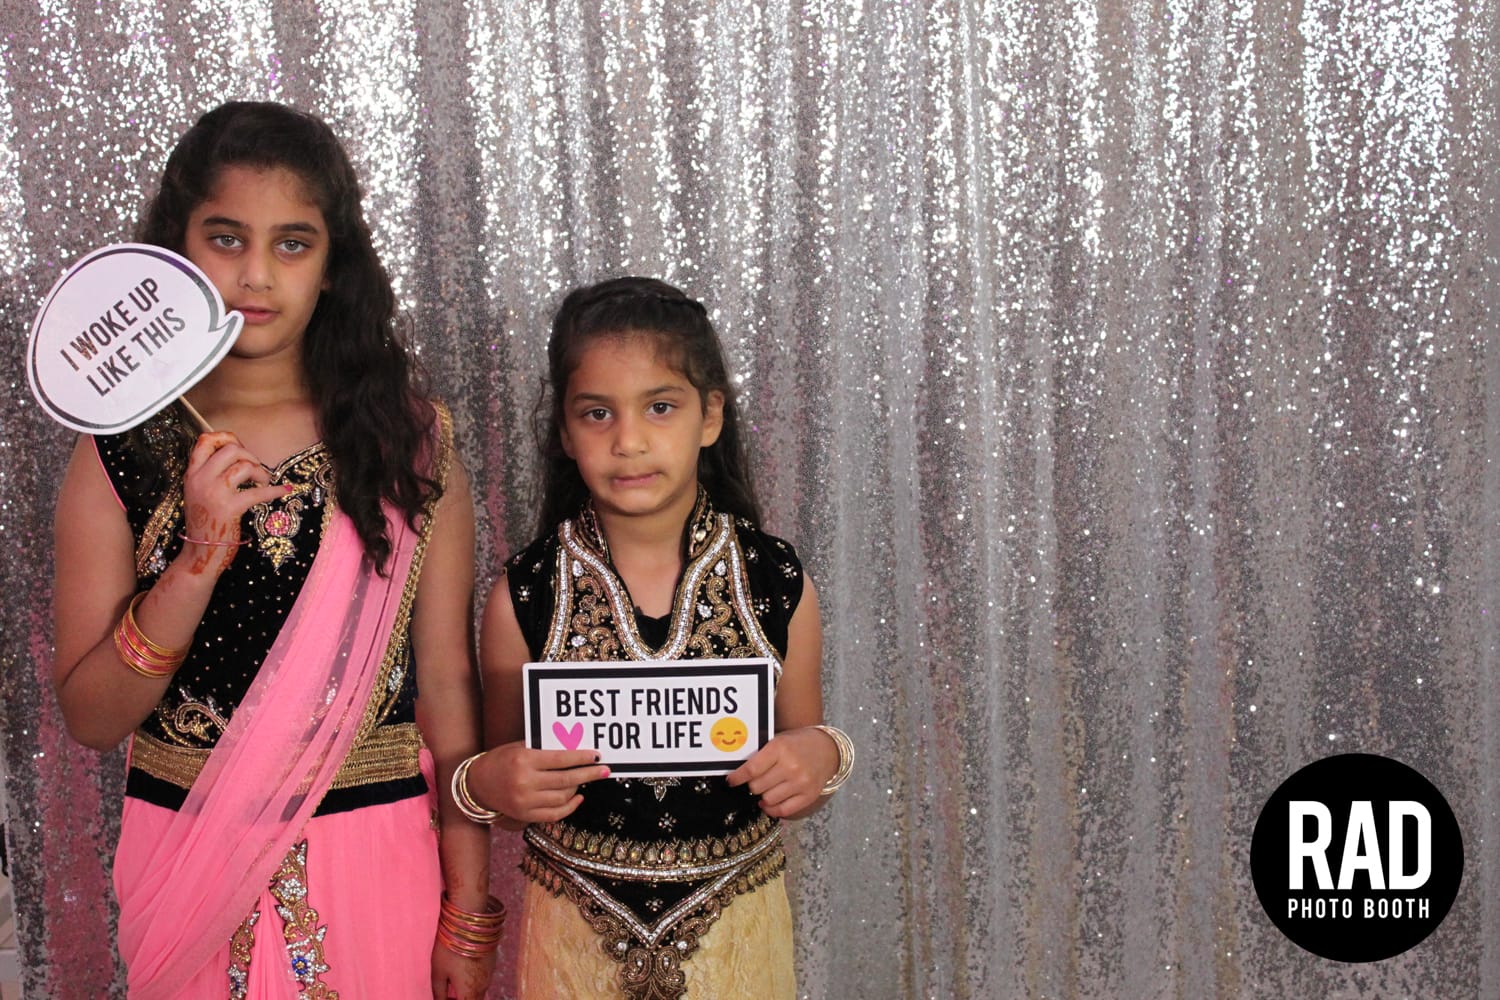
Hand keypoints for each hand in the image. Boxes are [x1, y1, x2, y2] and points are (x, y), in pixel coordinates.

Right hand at [179, 432, 286, 573]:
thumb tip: (240, 454)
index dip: (226, 438)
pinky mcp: (228, 508)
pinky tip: (285, 490)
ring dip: (261, 472)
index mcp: (192, 474)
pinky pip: (258, 492)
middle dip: (250, 455)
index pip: (205, 441)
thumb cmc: (206, 522)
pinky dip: (275, 490)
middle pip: (230, 449)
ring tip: (264, 482)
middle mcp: (200, 480)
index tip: (240, 447)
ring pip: (244, 465)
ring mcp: (213, 493)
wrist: (200, 553)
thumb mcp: (199, 493)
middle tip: (256, 470)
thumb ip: (211, 473)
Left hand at [431, 938, 494, 998]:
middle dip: (462, 999)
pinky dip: (474, 980)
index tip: (445, 999)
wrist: (469, 922)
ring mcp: (490, 974)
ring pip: (480, 991)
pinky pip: (484, 979)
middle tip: (448, 994)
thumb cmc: (450, 948)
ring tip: (454, 981)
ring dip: (468, 991)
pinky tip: (463, 970)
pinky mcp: (493, 962)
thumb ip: (439, 992)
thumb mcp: (438, 972)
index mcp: (469, 992)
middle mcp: (483, 986)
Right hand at [468, 742, 609, 824]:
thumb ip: (545, 748)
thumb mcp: (521, 747)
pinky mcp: (525, 816)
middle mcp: (525, 783)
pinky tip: (578, 797)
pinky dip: (570, 807)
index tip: (596, 756)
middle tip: (604, 770)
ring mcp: (525, 802)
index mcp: (524, 761)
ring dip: (578, 787)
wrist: (478, 784)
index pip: (561, 759)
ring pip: (563, 797)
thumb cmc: (501, 759)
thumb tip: (575, 746)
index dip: (582, 758)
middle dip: (589, 774)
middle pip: (566, 780)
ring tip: (586, 778)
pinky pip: (555, 814)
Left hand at [726, 726, 839, 818]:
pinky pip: (783, 810)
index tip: (731, 781)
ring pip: (768, 799)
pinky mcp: (809, 795)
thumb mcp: (778, 741)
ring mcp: (801, 782)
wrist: (827, 749)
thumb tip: (738, 774)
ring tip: (766, 788)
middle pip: (757, 786)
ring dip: (762, 796)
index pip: (751, 769)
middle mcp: (791, 766)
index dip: (737, 778)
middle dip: (752, 785)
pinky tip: (768, 802)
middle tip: (755, 781)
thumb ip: (761, 756)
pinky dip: (772, 809)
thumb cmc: (797, 744)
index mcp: (780, 748)